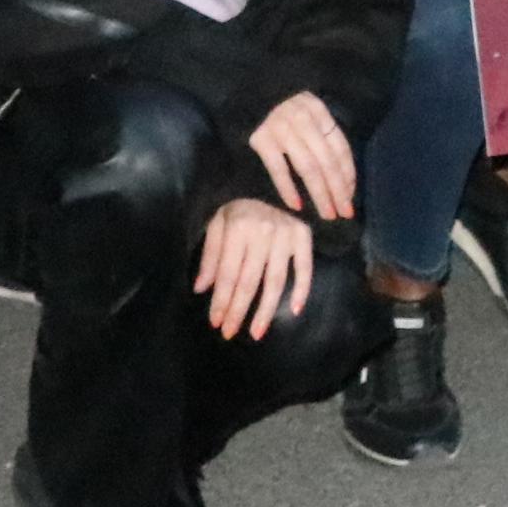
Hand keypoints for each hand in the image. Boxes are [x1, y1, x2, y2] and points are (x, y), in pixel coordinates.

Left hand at [192, 196, 314, 339]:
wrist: (268, 172)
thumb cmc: (238, 198)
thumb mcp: (218, 219)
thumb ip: (211, 254)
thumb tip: (202, 289)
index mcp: (238, 228)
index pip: (229, 274)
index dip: (221, 300)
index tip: (216, 322)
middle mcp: (263, 232)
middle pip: (250, 281)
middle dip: (238, 311)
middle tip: (230, 334)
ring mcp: (286, 234)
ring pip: (276, 280)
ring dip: (266, 310)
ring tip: (256, 332)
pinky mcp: (305, 234)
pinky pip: (305, 267)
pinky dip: (302, 289)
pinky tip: (295, 310)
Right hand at [243, 89, 356, 219]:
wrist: (248, 92)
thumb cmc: (282, 108)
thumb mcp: (307, 112)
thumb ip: (322, 135)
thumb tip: (342, 176)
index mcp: (319, 112)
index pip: (340, 147)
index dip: (348, 174)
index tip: (350, 197)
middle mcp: (304, 120)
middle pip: (327, 161)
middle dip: (338, 190)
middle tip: (344, 213)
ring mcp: (282, 129)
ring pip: (308, 167)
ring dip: (320, 194)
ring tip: (327, 213)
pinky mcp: (261, 139)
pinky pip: (278, 168)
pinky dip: (288, 189)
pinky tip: (297, 206)